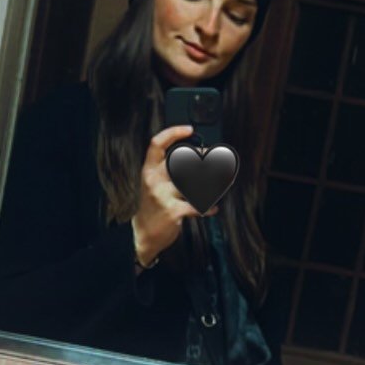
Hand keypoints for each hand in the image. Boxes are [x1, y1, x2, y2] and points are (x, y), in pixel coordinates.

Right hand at [131, 124, 217, 270]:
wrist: (143, 234)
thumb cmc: (152, 207)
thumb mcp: (153, 185)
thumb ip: (168, 171)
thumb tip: (195, 158)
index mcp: (149, 170)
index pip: (157, 144)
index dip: (173, 133)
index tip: (189, 129)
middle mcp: (154, 180)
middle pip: (182, 159)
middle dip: (203, 157)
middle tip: (216, 159)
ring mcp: (163, 195)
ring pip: (194, 182)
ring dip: (212, 184)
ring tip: (221, 185)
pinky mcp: (173, 210)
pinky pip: (197, 205)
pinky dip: (208, 207)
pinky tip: (212, 208)